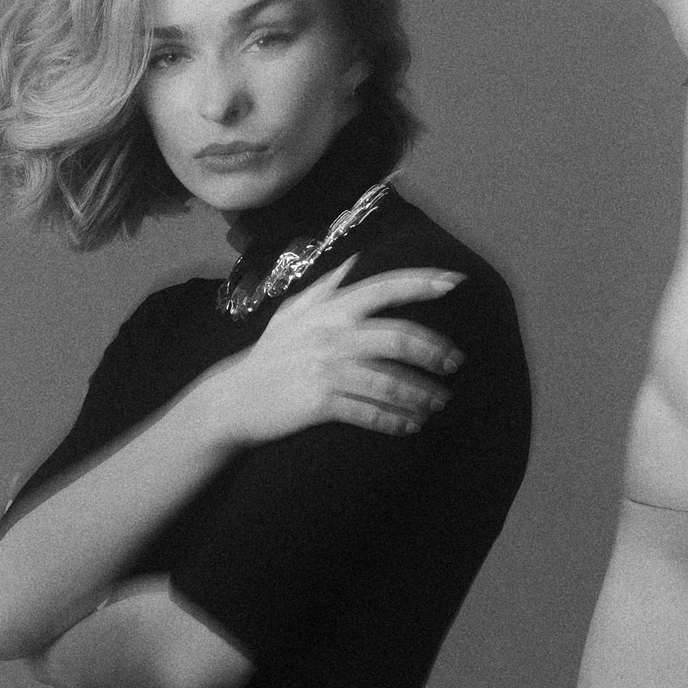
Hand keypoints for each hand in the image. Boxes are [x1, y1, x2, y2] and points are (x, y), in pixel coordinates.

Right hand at [212, 261, 465, 445]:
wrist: (232, 400)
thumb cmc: (269, 356)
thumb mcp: (291, 313)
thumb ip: (326, 287)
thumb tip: (356, 261)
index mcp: (331, 309)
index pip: (385, 286)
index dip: (423, 282)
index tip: (456, 283)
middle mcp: (332, 334)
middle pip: (399, 337)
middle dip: (435, 351)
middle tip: (455, 364)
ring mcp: (327, 368)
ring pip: (390, 380)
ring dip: (422, 394)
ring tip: (439, 403)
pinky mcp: (320, 402)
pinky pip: (370, 412)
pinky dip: (396, 421)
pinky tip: (411, 426)